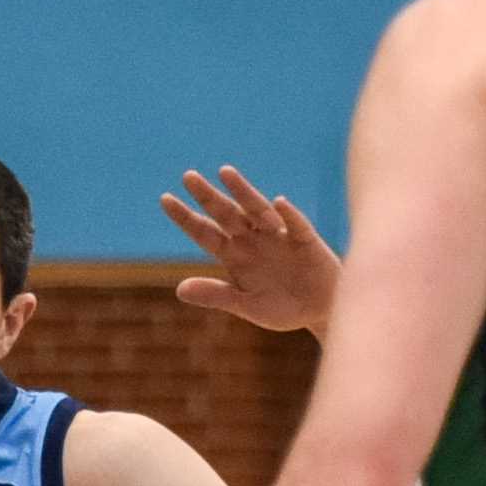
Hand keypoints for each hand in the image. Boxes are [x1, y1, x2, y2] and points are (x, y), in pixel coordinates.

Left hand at [163, 166, 338, 337]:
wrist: (320, 311)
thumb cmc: (282, 308)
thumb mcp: (247, 306)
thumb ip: (216, 295)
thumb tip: (179, 290)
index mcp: (235, 256)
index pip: (205, 232)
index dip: (186, 217)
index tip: (165, 199)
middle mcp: (253, 240)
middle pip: (226, 214)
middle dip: (208, 196)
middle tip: (188, 176)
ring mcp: (278, 236)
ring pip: (257, 210)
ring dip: (242, 192)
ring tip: (225, 173)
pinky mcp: (305, 239)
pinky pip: (295, 224)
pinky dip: (288, 214)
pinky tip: (278, 203)